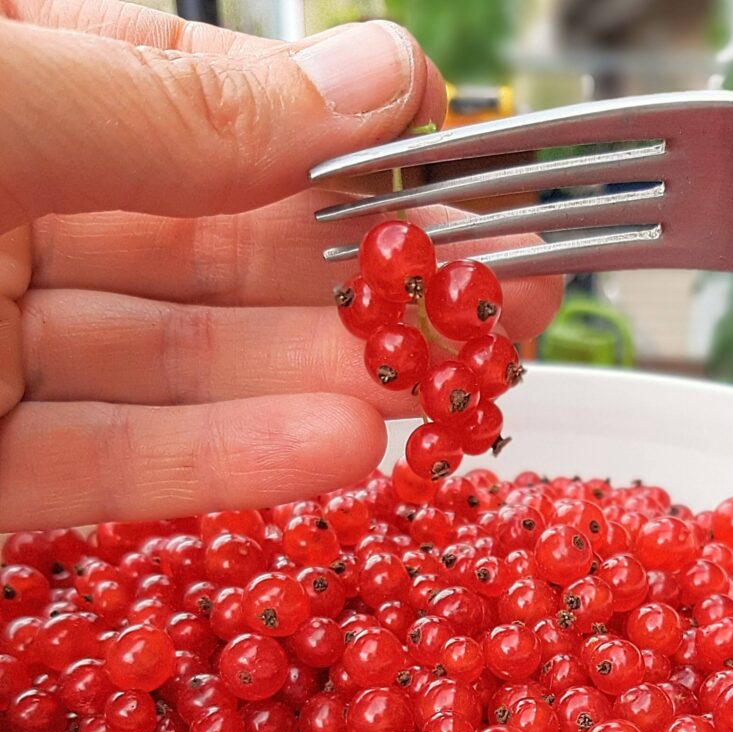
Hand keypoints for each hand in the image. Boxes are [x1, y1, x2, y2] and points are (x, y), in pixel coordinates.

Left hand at [0, 1, 561, 530]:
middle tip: (499, 301)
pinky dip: (228, 462)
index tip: (456, 167)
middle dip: (365, 280)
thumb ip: (180, 106)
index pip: (204, 101)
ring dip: (323, 379)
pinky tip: (339, 449)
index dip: (342, 138)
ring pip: (181, 369)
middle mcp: (2, 214)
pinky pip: (110, 465)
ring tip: (448, 388)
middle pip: (218, 253)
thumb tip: (377, 82)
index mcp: (9, 89)